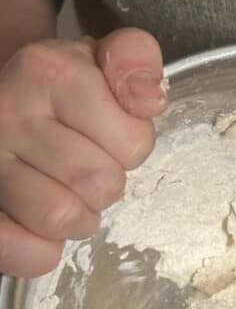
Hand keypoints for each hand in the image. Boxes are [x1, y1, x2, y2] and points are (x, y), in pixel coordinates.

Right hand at [0, 28, 165, 275]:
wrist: (8, 95)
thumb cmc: (67, 88)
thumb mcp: (104, 59)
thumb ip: (136, 60)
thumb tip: (148, 97)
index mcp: (48, 72)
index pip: (132, 144)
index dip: (131, 144)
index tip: (108, 129)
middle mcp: (7, 112)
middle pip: (100, 185)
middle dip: (107, 181)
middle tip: (85, 163)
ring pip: (60, 218)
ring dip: (76, 215)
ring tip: (64, 189)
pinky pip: (15, 247)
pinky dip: (38, 249)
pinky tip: (42, 230)